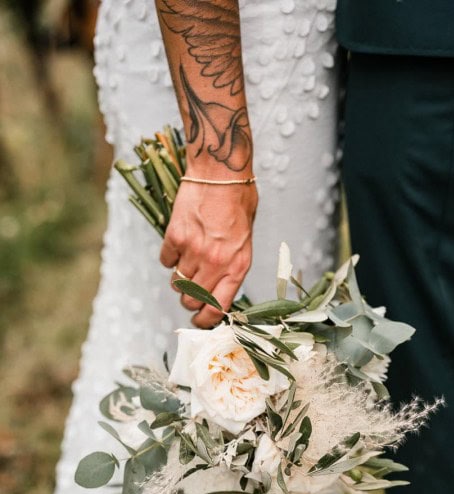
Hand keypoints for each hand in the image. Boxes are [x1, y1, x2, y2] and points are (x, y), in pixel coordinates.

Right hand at [160, 180, 257, 327]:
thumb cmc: (238, 202)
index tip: (199, 320)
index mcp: (237, 266)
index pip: (217, 309)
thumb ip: (232, 265)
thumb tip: (218, 288)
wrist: (221, 171)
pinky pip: (166, 260)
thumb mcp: (245, 240)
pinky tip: (178, 243)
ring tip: (187, 261)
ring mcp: (194, 250)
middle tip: (191, 289)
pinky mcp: (175, 236)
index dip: (205, 320)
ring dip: (179, 278)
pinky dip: (169, 256)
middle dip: (190, 300)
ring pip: (177, 283)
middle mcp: (216, 263)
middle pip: (192, 300)